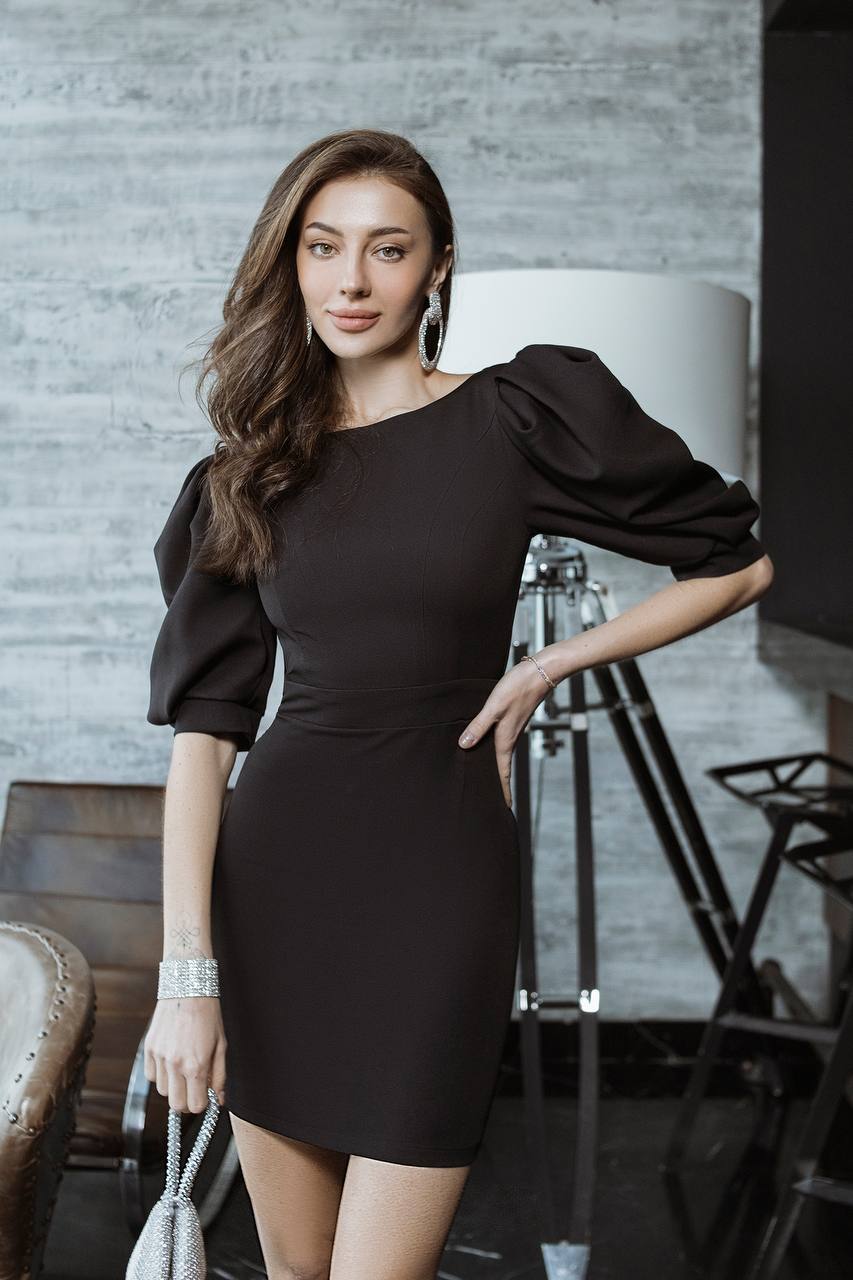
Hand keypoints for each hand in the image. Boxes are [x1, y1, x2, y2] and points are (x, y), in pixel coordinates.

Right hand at [144, 995, 226, 1113]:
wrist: (188, 989)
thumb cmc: (208, 1016)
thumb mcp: (221, 1046)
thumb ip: (219, 1076)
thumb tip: (219, 1100)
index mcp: (196, 1065)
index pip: (196, 1106)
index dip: (202, 1103)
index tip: (205, 1096)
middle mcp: (175, 1064)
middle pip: (176, 1105)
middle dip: (187, 1101)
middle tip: (194, 1088)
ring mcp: (159, 1057)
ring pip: (162, 1091)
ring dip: (174, 1086)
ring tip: (183, 1068)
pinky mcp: (148, 1048)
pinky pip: (151, 1076)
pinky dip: (160, 1075)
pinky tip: (171, 1061)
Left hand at [457, 656, 559, 804]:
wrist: (541, 671)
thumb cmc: (518, 687)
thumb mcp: (494, 706)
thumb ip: (478, 725)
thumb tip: (463, 745)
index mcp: (505, 740)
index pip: (503, 774)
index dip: (502, 793)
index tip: (504, 811)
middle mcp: (509, 738)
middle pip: (502, 768)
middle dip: (497, 786)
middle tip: (491, 804)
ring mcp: (511, 729)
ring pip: (500, 755)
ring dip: (496, 769)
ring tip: (486, 781)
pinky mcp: (512, 719)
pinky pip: (500, 741)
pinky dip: (493, 751)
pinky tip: (484, 747)